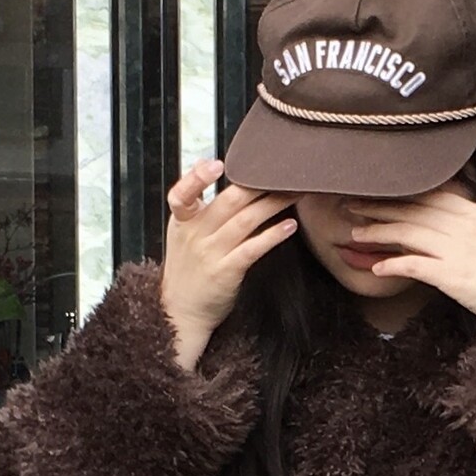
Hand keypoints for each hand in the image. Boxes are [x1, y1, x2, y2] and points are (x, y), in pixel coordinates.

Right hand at [160, 160, 295, 369]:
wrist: (181, 311)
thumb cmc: (187, 269)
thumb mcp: (181, 232)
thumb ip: (195, 201)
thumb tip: (205, 164)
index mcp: (183, 221)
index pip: (182, 194)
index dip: (197, 178)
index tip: (216, 164)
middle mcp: (195, 234)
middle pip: (228, 202)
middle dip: (258, 185)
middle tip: (282, 173)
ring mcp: (211, 253)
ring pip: (245, 221)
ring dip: (273, 204)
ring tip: (294, 193)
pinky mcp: (226, 272)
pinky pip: (252, 249)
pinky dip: (272, 235)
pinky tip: (289, 226)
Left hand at [343, 187, 475, 323]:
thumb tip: (461, 213)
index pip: (431, 196)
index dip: (402, 193)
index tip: (381, 192)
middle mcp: (464, 226)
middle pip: (413, 210)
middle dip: (380, 207)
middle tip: (354, 205)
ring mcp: (457, 249)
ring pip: (408, 233)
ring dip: (378, 232)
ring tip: (356, 234)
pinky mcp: (453, 275)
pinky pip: (414, 266)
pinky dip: (393, 265)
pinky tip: (376, 268)